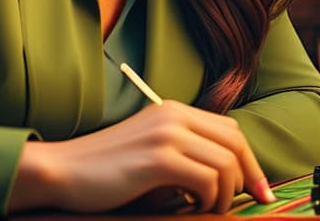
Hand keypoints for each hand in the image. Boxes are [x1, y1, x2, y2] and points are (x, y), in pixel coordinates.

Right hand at [8, 100, 275, 212]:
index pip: (231, 131)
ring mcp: (167, 135)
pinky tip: (193, 208)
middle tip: (250, 202)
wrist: (61, 170)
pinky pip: (206, 179)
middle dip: (249, 177)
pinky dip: (208, 199)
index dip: (250, 161)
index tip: (259, 189)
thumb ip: (185, 151)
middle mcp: (175, 116)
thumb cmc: (106, 170)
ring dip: (225, 193)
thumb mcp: (151, 148)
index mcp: (175, 111)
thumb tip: (229, 177)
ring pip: (225, 164)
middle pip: (236, 144)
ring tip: (209, 208)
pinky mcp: (158, 159)